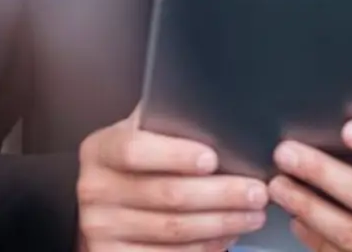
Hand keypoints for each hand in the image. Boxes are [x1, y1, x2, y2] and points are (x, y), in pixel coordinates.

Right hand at [76, 106, 269, 250]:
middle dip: (220, 193)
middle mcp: (94, 189)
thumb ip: (164, 122)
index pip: (134, 150)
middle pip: (165, 194)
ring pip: (174, 229)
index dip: (175, 155)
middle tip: (256, 191)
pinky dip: (206, 247)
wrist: (108, 206)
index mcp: (99, 149)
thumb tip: (215, 113)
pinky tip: (227, 235)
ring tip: (253, 213)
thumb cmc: (136, 164)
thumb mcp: (139, 135)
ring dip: (222, 223)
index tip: (212, 158)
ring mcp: (101, 228)